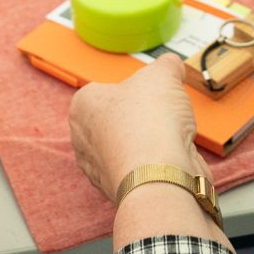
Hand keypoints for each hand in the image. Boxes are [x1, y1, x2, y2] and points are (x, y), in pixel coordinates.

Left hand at [69, 55, 206, 198]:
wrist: (160, 177)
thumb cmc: (148, 126)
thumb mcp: (163, 75)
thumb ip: (166, 65)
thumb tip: (171, 65)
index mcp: (82, 106)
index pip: (106, 89)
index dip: (134, 89)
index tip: (150, 91)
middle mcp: (83, 139)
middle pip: (119, 119)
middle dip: (143, 116)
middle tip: (162, 112)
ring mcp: (99, 168)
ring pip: (131, 145)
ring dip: (152, 141)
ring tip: (169, 136)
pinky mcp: (120, 188)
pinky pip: (142, 169)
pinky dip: (157, 163)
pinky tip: (170, 157)